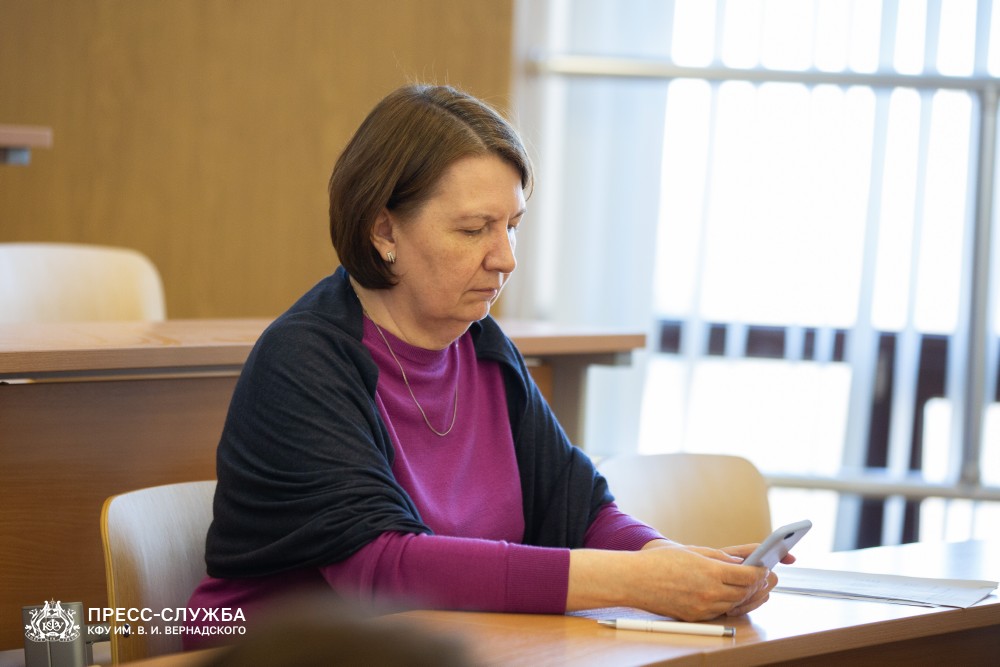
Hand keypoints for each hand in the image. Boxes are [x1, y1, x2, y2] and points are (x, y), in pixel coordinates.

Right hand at [567, 542, 772, 621]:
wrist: (634, 581)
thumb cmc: (659, 562)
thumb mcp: (692, 552)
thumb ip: (718, 558)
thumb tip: (739, 563)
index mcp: (711, 572)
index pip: (748, 576)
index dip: (761, 572)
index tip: (766, 568)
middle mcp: (710, 593)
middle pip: (745, 592)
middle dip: (759, 586)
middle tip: (768, 579)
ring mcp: (703, 607)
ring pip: (735, 604)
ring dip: (748, 597)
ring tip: (755, 589)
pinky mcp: (695, 616)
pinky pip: (720, 612)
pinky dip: (731, 604)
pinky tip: (735, 598)